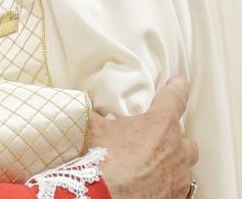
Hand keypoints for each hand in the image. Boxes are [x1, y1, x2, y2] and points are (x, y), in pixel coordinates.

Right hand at [85, 76, 198, 198]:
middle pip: (185, 139)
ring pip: (183, 165)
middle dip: (173, 138)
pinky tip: (149, 183)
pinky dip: (165, 183)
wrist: (104, 196)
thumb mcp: (91, 127)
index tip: (180, 81)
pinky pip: (176, 187)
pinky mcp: (175, 197)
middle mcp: (176, 150)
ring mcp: (178, 176)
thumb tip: (84, 104)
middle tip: (154, 139)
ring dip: (170, 162)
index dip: (177, 87)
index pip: (175, 98)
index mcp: (159, 125)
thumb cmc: (101, 160)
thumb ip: (94, 112)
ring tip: (152, 164)